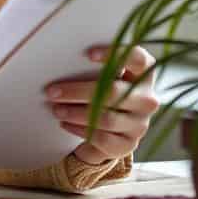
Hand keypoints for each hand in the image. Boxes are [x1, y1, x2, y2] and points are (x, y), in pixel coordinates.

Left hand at [45, 45, 159, 165]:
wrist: (105, 128)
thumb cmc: (98, 90)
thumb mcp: (99, 75)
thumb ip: (89, 65)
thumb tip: (58, 57)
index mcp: (142, 74)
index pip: (138, 59)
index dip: (115, 54)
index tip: (88, 54)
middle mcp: (146, 99)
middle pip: (114, 92)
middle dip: (78, 91)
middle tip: (51, 92)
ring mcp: (140, 124)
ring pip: (107, 118)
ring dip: (75, 113)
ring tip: (55, 109)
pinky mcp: (129, 144)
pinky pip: (103, 138)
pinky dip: (80, 130)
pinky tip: (65, 124)